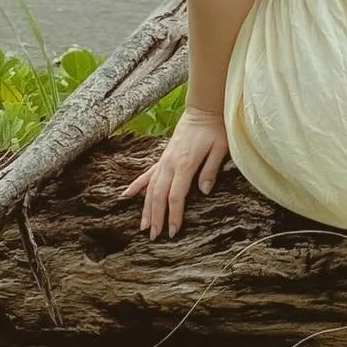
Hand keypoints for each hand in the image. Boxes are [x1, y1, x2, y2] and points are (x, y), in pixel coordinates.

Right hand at [120, 107, 227, 238]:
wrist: (204, 109)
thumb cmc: (215, 128)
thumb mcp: (220, 148)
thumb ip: (211, 169)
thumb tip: (204, 191)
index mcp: (185, 164)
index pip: (176, 196)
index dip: (174, 215)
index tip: (174, 231)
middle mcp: (170, 164)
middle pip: (159, 196)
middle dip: (156, 217)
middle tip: (155, 237)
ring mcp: (164, 160)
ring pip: (150, 188)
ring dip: (146, 208)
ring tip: (143, 226)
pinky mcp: (163, 157)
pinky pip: (147, 174)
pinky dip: (137, 185)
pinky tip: (126, 195)